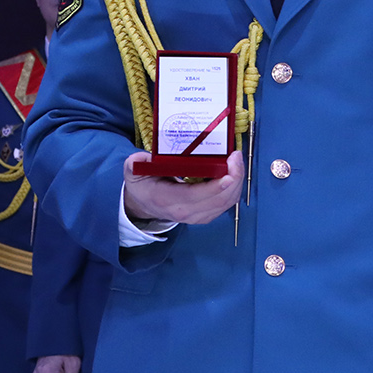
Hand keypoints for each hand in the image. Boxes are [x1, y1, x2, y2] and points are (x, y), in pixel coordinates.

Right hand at [121, 150, 243, 225]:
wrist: (144, 204)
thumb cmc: (143, 185)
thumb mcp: (134, 170)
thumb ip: (137, 162)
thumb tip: (148, 157)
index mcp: (167, 199)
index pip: (195, 195)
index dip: (215, 185)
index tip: (229, 170)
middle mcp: (184, 212)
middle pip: (218, 200)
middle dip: (234, 178)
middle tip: (236, 156)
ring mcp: (197, 216)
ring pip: (226, 203)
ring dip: (237, 182)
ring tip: (238, 161)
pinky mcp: (206, 215)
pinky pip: (227, 203)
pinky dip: (235, 188)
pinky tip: (235, 172)